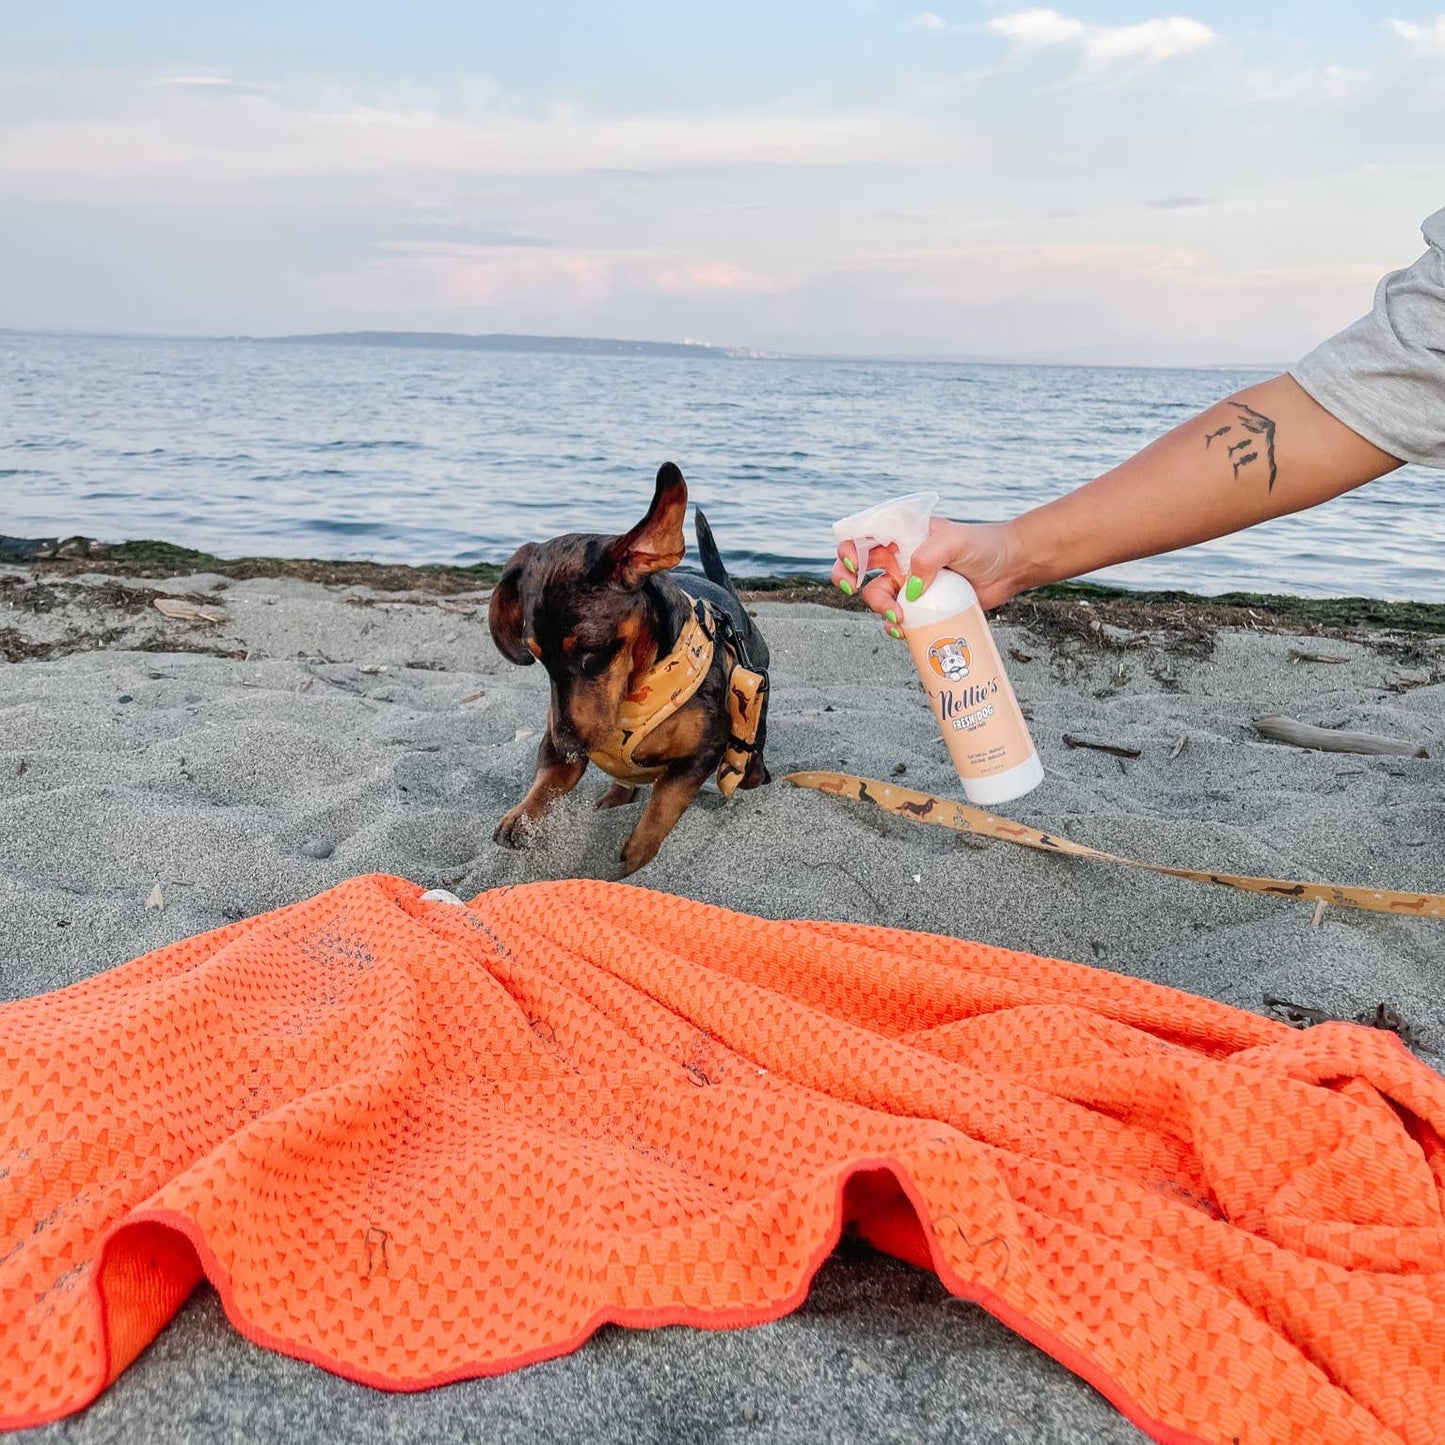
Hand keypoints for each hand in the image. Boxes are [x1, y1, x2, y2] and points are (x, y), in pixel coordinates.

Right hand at [832, 517, 1023, 637]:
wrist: (1010, 568)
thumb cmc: (984, 546)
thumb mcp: (955, 542)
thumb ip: (928, 556)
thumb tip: (909, 588)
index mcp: (903, 535)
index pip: (863, 535)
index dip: (848, 548)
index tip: (853, 565)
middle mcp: (900, 558)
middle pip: (858, 567)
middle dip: (846, 577)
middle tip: (852, 588)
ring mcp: (909, 583)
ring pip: (877, 597)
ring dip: (880, 608)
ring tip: (900, 617)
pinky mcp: (921, 606)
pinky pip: (897, 619)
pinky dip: (894, 627)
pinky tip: (904, 630)